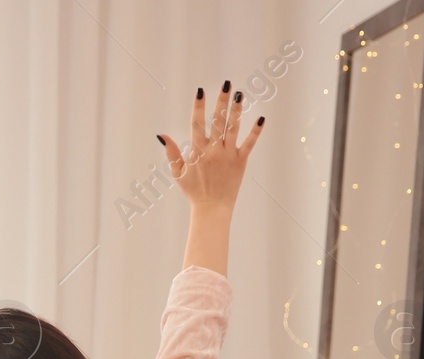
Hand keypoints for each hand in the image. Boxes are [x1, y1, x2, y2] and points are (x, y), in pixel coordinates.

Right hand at [157, 81, 263, 213]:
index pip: (197, 123)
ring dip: (237, 110)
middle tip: (227, 84)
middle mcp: (213, 150)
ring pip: (233, 128)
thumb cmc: (193, 191)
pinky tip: (261, 118)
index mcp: (198, 151)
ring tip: (240, 94)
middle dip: (222, 101)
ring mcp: (228, 155)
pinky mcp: (240, 161)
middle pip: (218, 120)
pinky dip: (256, 131)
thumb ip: (171, 152)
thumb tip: (161, 135)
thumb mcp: (178, 172)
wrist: (211, 208)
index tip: (200, 91)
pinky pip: (249, 144)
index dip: (198, 106)